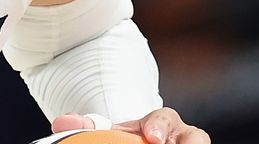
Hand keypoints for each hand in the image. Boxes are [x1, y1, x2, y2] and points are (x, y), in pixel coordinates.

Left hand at [52, 108, 209, 143]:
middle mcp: (179, 136)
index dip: (160, 125)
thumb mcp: (108, 132)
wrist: (130, 143)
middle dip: (186, 141)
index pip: (164, 118)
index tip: (152, 137)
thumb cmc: (123, 140)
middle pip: (195, 135)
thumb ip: (85, 127)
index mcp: (158, 123)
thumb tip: (64, 123)